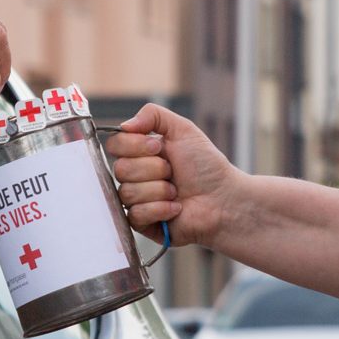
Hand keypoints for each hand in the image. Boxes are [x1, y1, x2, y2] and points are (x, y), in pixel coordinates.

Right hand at [104, 104, 243, 245]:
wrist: (223, 198)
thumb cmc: (206, 166)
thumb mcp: (183, 129)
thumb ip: (153, 115)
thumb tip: (124, 125)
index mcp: (140, 152)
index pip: (115, 145)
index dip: (134, 145)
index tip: (159, 146)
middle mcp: (135, 176)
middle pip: (120, 169)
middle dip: (153, 169)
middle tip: (173, 171)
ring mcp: (137, 200)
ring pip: (128, 193)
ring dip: (158, 190)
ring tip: (176, 191)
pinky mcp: (142, 224)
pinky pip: (136, 215)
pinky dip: (160, 209)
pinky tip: (176, 208)